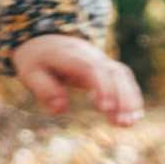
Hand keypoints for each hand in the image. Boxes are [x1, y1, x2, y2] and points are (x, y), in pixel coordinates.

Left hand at [11, 33, 143, 124]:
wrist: (45, 40)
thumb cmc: (37, 60)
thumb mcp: (29, 72)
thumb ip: (44, 89)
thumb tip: (61, 109)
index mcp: (71, 56)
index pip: (92, 69)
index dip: (102, 87)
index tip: (105, 108)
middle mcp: (91, 56)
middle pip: (114, 72)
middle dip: (122, 97)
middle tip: (123, 123)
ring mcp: (101, 61)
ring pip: (122, 75)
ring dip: (130, 99)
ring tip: (129, 123)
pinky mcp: (106, 69)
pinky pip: (123, 79)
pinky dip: (131, 96)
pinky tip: (134, 116)